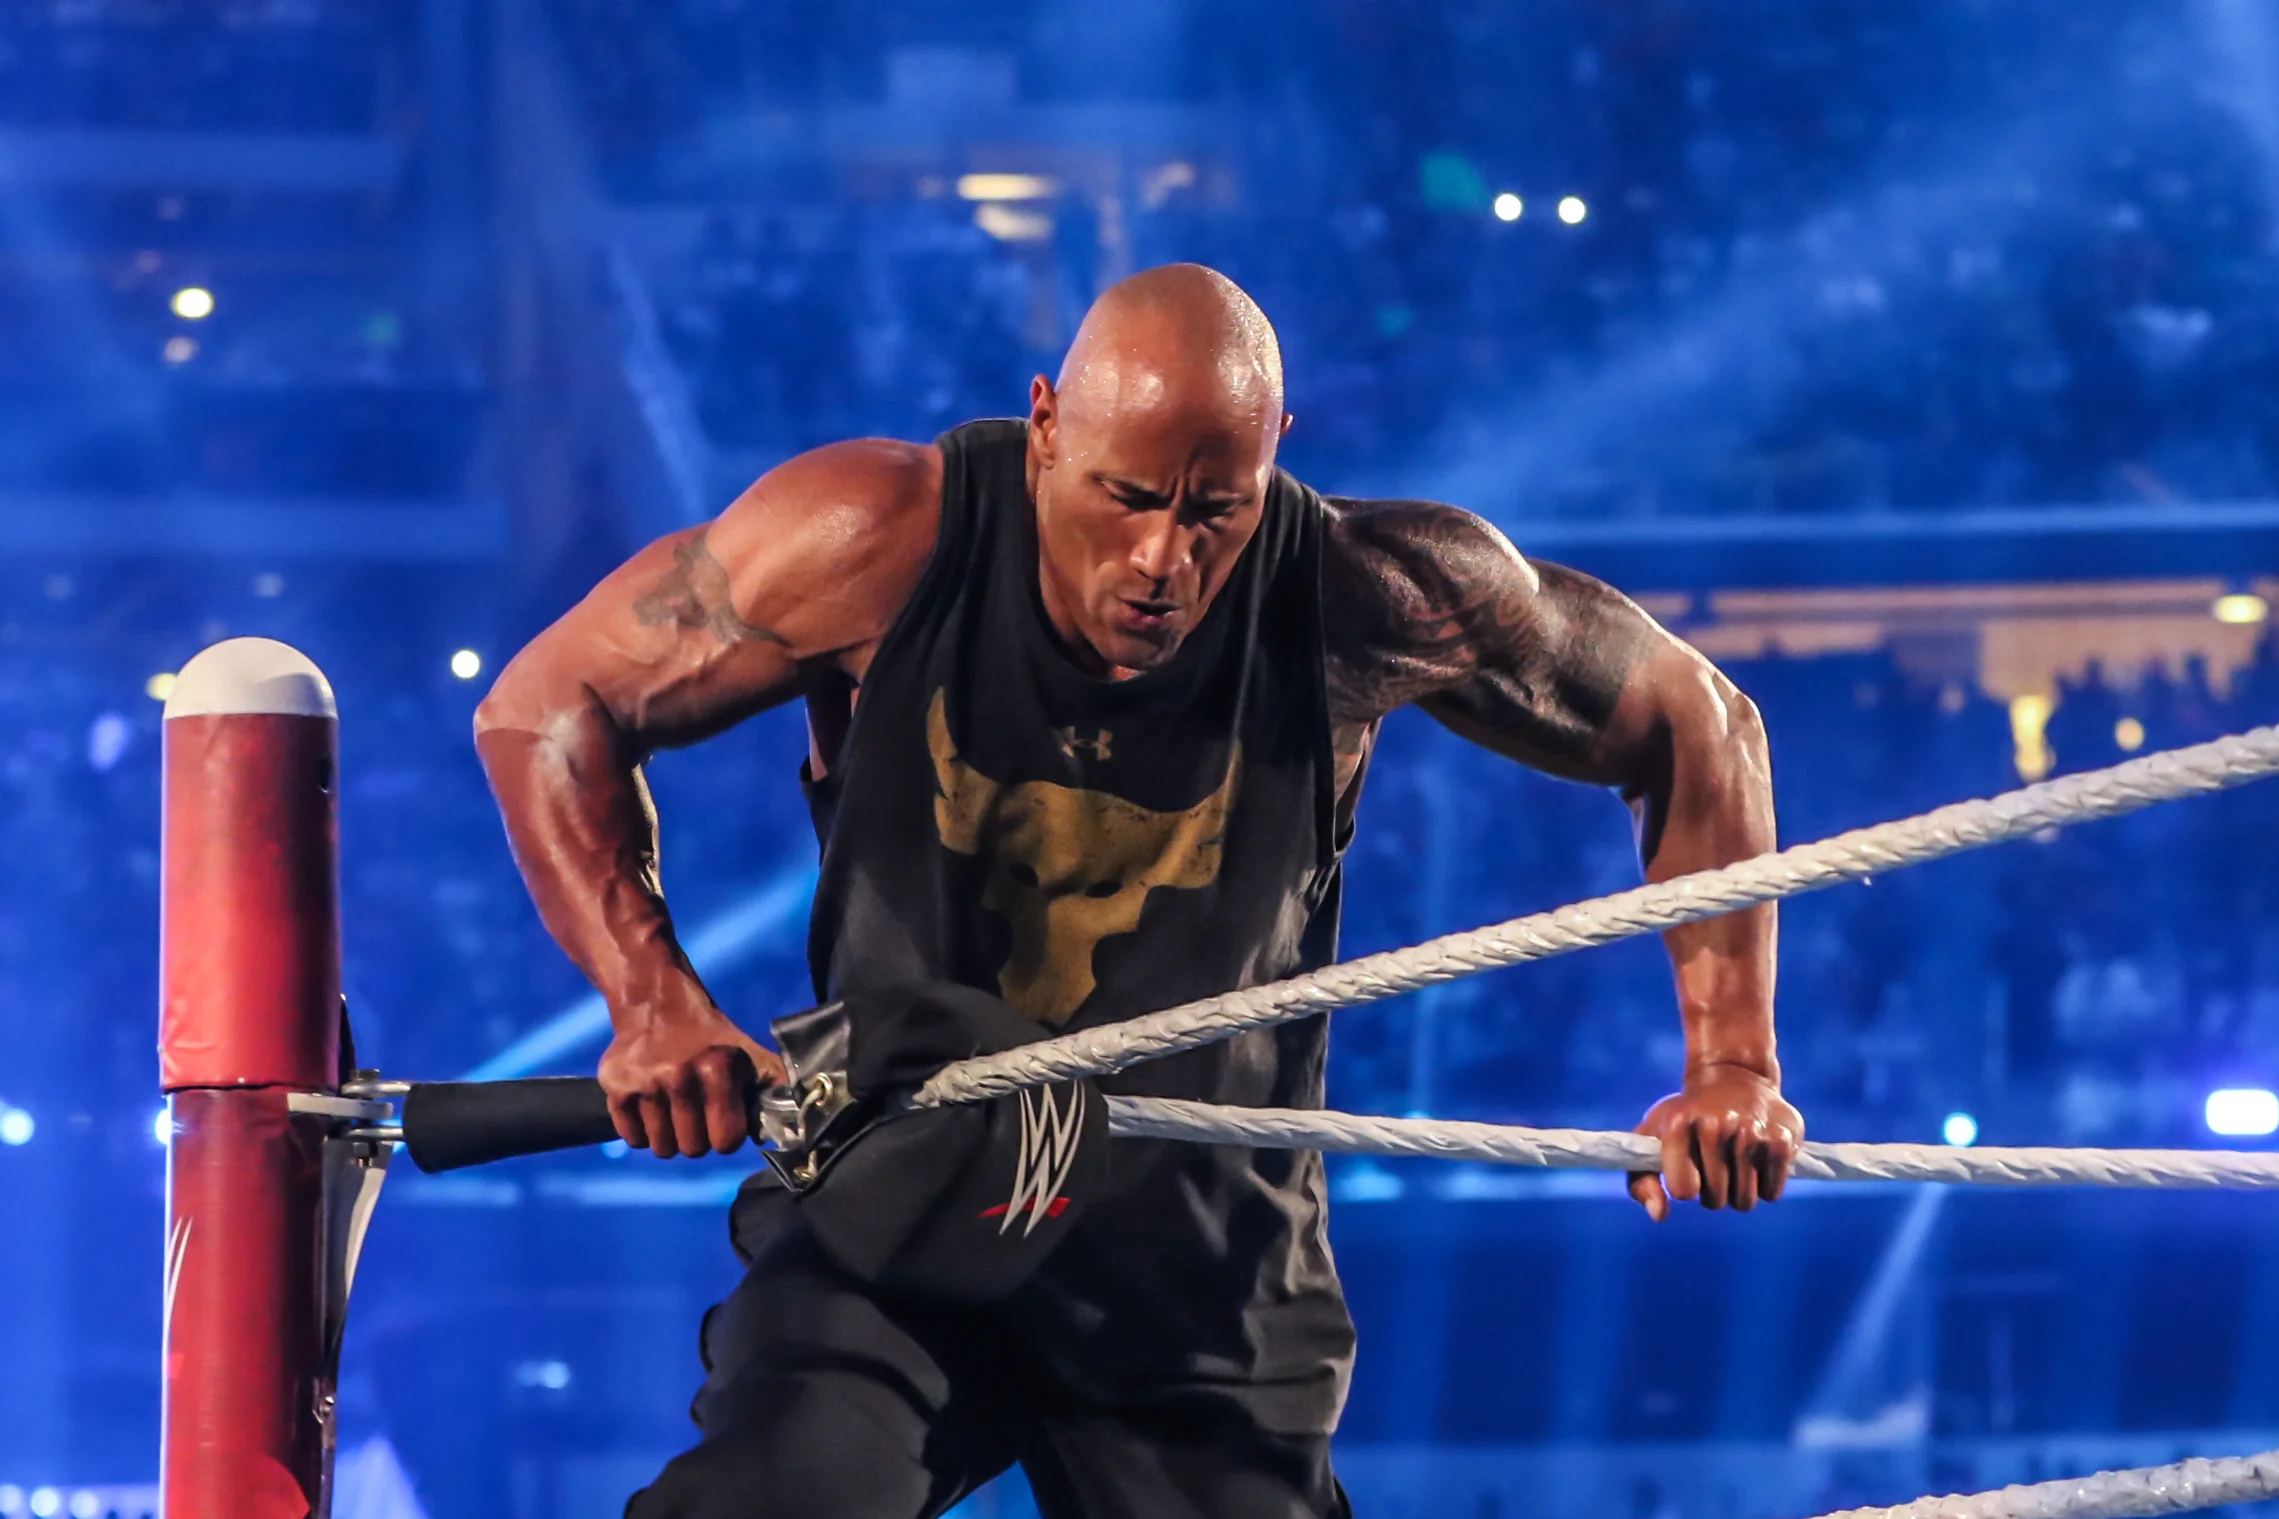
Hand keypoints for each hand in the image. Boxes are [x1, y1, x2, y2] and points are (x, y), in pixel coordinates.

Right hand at [598, 1008, 785, 1158]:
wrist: (656, 1003)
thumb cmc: (710, 1037)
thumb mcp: (748, 1054)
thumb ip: (774, 1087)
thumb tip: (795, 1126)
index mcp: (717, 1068)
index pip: (726, 1141)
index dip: (727, 1135)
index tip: (724, 1120)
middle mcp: (679, 1075)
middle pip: (693, 1149)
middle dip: (698, 1138)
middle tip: (697, 1113)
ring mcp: (644, 1083)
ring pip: (662, 1148)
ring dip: (670, 1137)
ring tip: (674, 1109)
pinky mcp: (615, 1087)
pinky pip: (632, 1139)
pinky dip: (642, 1132)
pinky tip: (651, 1107)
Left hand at [1627, 1064, 1801, 1220]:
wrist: (1733, 1076)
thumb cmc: (1686, 1116)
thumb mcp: (1652, 1139)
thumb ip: (1641, 1182)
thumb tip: (1659, 1215)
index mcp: (1678, 1126)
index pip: (1683, 1191)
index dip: (1686, 1187)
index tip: (1689, 1169)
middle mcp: (1715, 1127)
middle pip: (1715, 1201)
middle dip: (1713, 1192)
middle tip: (1715, 1163)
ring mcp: (1749, 1133)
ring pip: (1744, 1202)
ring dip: (1739, 1191)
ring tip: (1735, 1162)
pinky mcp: (1781, 1140)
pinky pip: (1771, 1194)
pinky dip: (1765, 1186)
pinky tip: (1758, 1160)